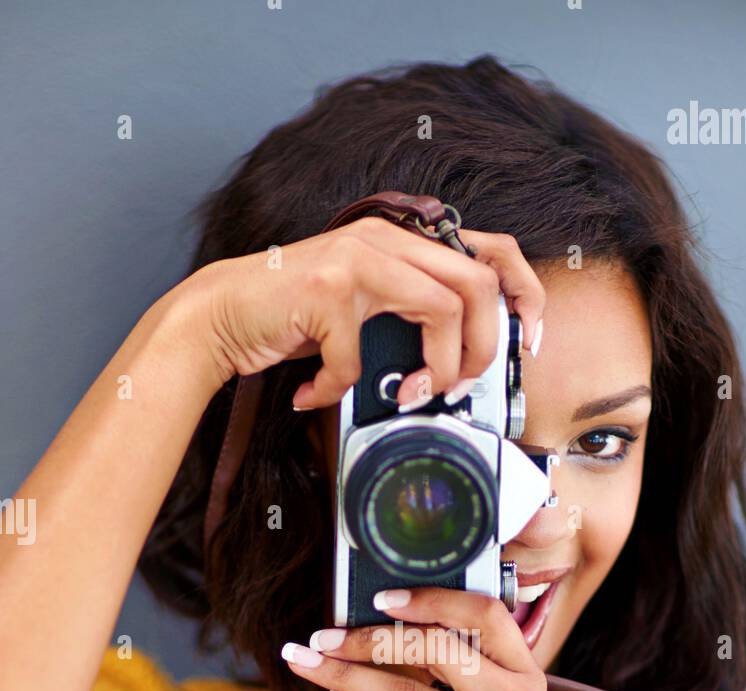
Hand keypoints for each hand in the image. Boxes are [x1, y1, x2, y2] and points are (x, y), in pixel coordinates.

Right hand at [181, 216, 545, 409]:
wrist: (220, 315)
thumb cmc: (293, 319)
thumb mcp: (365, 307)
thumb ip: (411, 313)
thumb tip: (463, 361)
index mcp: (403, 242)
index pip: (491, 251)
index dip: (523, 295)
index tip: (524, 341)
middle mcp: (386, 239)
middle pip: (479, 283)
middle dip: (483, 347)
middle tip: (458, 385)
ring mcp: (357, 258)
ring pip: (443, 309)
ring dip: (436, 368)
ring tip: (408, 395)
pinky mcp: (327, 289)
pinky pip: (359, 358)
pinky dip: (337, 388)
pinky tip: (316, 393)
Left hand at [280, 587, 580, 690]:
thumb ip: (470, 681)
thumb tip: (393, 635)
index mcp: (529, 680)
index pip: (484, 615)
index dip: (431, 598)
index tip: (380, 597)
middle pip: (435, 647)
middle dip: (367, 638)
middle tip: (322, 638)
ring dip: (348, 677)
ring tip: (310, 666)